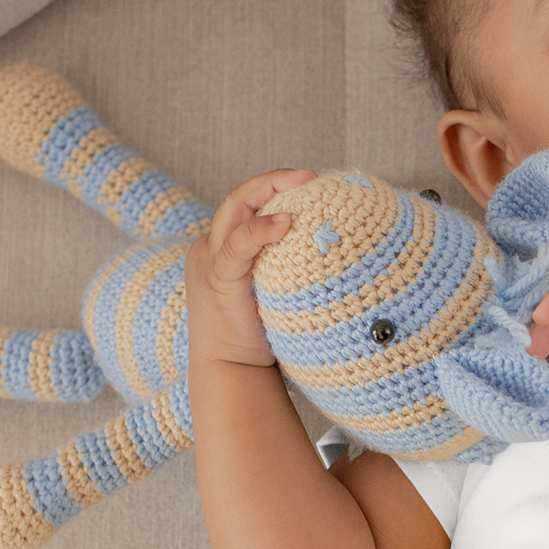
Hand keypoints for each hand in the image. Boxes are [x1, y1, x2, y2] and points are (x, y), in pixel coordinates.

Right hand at [184, 169, 314, 366]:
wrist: (231, 373)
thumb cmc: (258, 337)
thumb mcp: (275, 292)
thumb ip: (289, 268)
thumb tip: (337, 255)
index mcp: (222, 250)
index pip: (247, 207)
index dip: (276, 190)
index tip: (312, 183)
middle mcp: (211, 249)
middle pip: (238, 199)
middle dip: (273, 181)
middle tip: (309, 175)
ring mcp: (210, 262)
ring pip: (234, 210)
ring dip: (267, 191)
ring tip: (301, 182)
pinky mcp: (218, 280)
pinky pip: (237, 246)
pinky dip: (260, 230)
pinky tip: (284, 222)